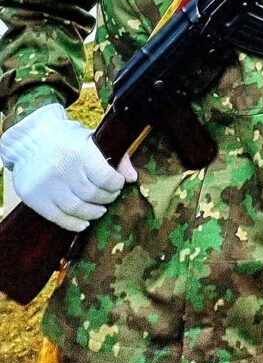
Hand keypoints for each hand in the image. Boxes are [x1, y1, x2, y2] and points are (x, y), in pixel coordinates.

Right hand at [0, 103, 136, 232]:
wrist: (29, 140)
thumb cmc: (66, 139)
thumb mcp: (91, 139)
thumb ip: (115, 156)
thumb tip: (133, 178)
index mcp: (79, 152)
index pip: (105, 178)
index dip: (116, 185)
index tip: (118, 184)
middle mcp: (63, 169)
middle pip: (92, 195)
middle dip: (107, 198)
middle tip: (110, 197)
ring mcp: (47, 186)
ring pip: (77, 209)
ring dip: (93, 213)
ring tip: (99, 209)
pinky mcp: (35, 198)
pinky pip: (58, 218)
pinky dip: (74, 223)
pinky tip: (84, 222)